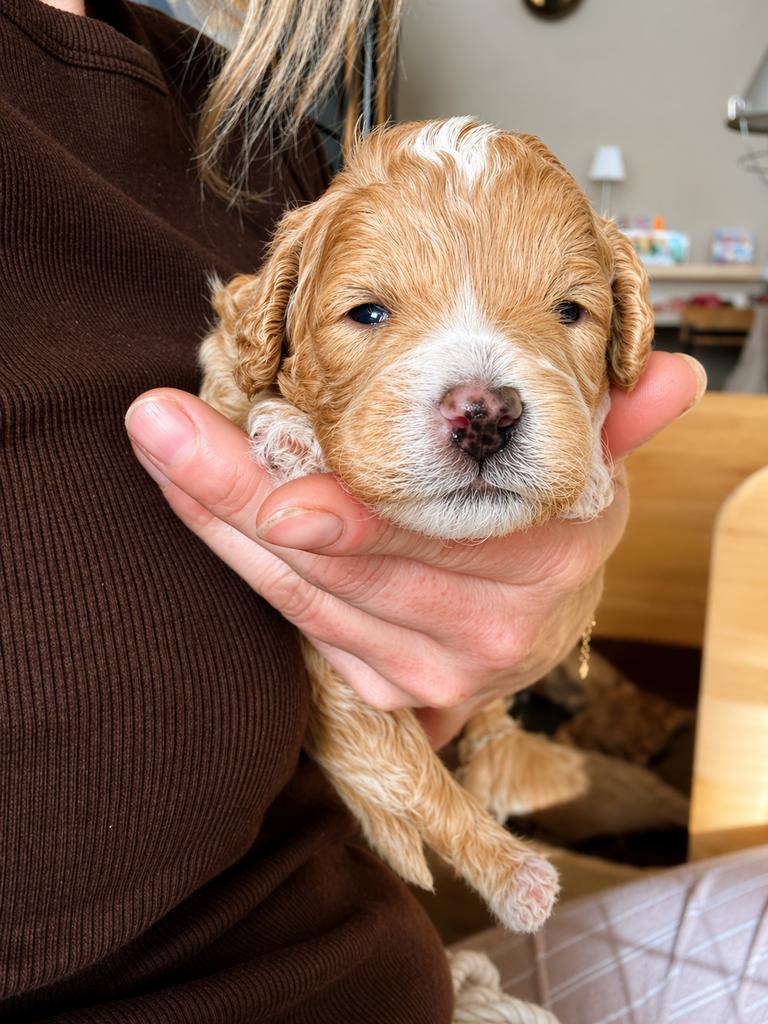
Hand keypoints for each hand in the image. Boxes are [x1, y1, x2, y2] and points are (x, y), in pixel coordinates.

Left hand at [125, 351, 705, 747]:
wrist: (542, 614)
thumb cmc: (548, 523)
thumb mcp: (589, 466)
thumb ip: (617, 422)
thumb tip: (677, 377)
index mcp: (545, 556)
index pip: (414, 522)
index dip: (332, 493)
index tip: (256, 436)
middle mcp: (492, 629)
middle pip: (337, 565)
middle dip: (235, 493)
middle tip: (159, 426)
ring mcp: (438, 672)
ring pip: (304, 601)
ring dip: (220, 527)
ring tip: (162, 450)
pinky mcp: (397, 692)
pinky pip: (301, 633)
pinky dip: (243, 569)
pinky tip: (200, 511)